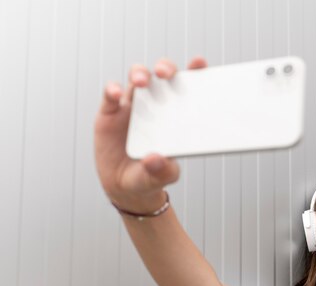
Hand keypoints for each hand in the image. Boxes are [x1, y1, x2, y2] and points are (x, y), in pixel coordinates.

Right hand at [94, 56, 207, 211]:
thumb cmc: (151, 175)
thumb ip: (162, 171)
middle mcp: (155, 104)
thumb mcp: (161, 177)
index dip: (193, 73)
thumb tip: (156, 160)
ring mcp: (132, 106)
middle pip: (160, 75)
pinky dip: (112, 90)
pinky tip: (115, 93)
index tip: (200, 63)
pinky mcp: (110, 112)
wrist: (125, 186)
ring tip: (141, 82)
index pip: (186, 88)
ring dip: (139, 74)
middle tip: (165, 73)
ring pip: (136, 78)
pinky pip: (110, 95)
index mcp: (175, 114)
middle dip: (164, 68)